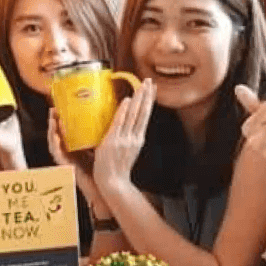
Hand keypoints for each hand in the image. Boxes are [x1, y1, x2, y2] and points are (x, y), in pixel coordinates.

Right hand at [48, 108, 104, 212]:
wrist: (104, 185)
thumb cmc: (103, 166)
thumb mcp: (102, 144)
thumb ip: (101, 132)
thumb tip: (112, 112)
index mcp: (76, 144)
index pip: (66, 128)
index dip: (62, 116)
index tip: (61, 103)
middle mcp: (68, 150)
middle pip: (57, 133)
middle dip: (54, 120)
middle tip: (54, 108)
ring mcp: (65, 158)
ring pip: (53, 142)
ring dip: (51, 129)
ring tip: (52, 119)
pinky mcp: (65, 166)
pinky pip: (56, 154)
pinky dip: (54, 144)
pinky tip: (55, 136)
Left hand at [92, 78, 154, 198]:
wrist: (113, 183)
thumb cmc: (116, 170)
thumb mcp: (126, 151)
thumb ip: (126, 138)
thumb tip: (124, 125)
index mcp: (137, 140)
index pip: (144, 116)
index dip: (149, 102)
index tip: (153, 89)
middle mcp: (134, 138)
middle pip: (143, 113)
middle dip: (146, 96)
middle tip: (150, 81)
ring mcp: (124, 139)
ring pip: (134, 115)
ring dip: (138, 98)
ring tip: (143, 85)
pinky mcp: (114, 141)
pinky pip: (120, 122)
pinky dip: (124, 111)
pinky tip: (128, 100)